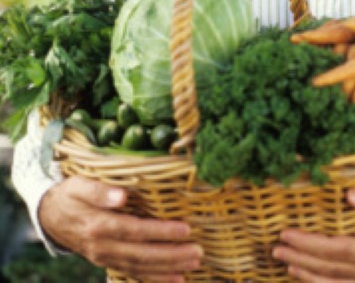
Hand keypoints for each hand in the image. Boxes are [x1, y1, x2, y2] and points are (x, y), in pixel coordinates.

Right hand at [38, 176, 201, 281]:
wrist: (52, 217)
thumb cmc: (71, 195)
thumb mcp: (79, 186)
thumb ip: (99, 190)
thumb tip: (121, 195)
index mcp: (98, 225)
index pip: (134, 230)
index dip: (160, 232)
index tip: (185, 229)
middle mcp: (102, 247)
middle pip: (141, 254)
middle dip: (171, 255)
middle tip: (198, 251)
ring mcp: (106, 258)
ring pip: (140, 267)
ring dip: (168, 268)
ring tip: (194, 264)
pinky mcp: (110, 263)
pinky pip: (134, 274)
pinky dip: (155, 278)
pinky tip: (177, 279)